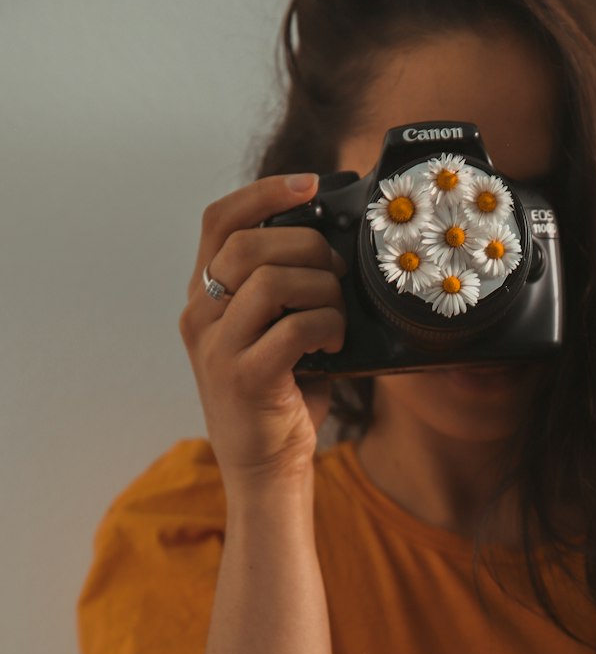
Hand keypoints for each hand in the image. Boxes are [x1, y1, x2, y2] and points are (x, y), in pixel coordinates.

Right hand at [180, 173, 346, 488]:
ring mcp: (218, 347)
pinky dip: (326, 325)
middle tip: (337, 272)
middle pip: (248, 245)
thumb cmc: (279, 396)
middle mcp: (200, 316)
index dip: (264, 193)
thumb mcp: (272, 331)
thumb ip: (284, 288)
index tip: (309, 184)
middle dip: (308, 247)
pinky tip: (334, 342)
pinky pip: (293, 327)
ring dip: (322, 290)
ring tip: (337, 315)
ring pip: (272, 282)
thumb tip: (335, 243)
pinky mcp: (244, 377)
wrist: (265, 469)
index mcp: (204, 297)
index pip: (218, 221)